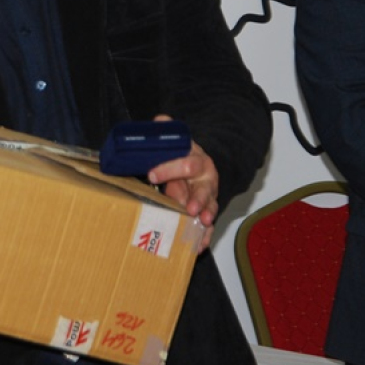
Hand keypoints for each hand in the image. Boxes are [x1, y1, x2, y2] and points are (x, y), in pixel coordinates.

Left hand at [146, 114, 219, 251]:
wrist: (199, 165)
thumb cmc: (180, 156)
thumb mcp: (174, 144)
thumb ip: (166, 134)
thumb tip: (160, 120)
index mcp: (194, 158)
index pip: (186, 161)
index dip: (170, 168)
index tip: (153, 174)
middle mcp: (205, 177)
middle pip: (205, 186)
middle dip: (197, 197)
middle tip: (189, 208)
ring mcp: (209, 194)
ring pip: (211, 205)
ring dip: (207, 215)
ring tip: (203, 223)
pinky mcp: (208, 210)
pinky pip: (209, 224)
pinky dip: (205, 235)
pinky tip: (200, 245)